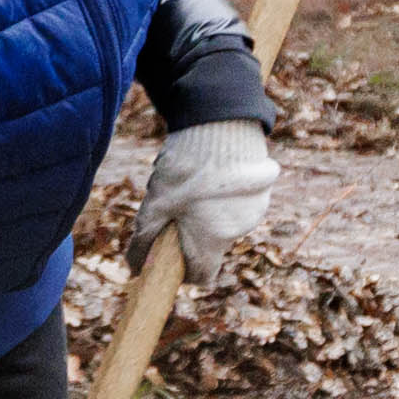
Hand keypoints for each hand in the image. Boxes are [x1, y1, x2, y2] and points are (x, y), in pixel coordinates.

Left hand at [135, 117, 275, 277]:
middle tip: (179, 203)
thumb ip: (145, 240)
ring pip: (227, 221)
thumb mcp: (155, 204)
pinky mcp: (264, 188)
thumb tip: (135, 268)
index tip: (171, 253)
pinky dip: (228, 193)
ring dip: (212, 210)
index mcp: (213, 240)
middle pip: (212, 245)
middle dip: (194, 231)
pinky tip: (216, 170)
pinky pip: (241, 201)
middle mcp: (239, 231)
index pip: (202, 276)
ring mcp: (256, 209)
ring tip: (197, 180)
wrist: (220, 123)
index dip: (184, 270)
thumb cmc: (185, 168)